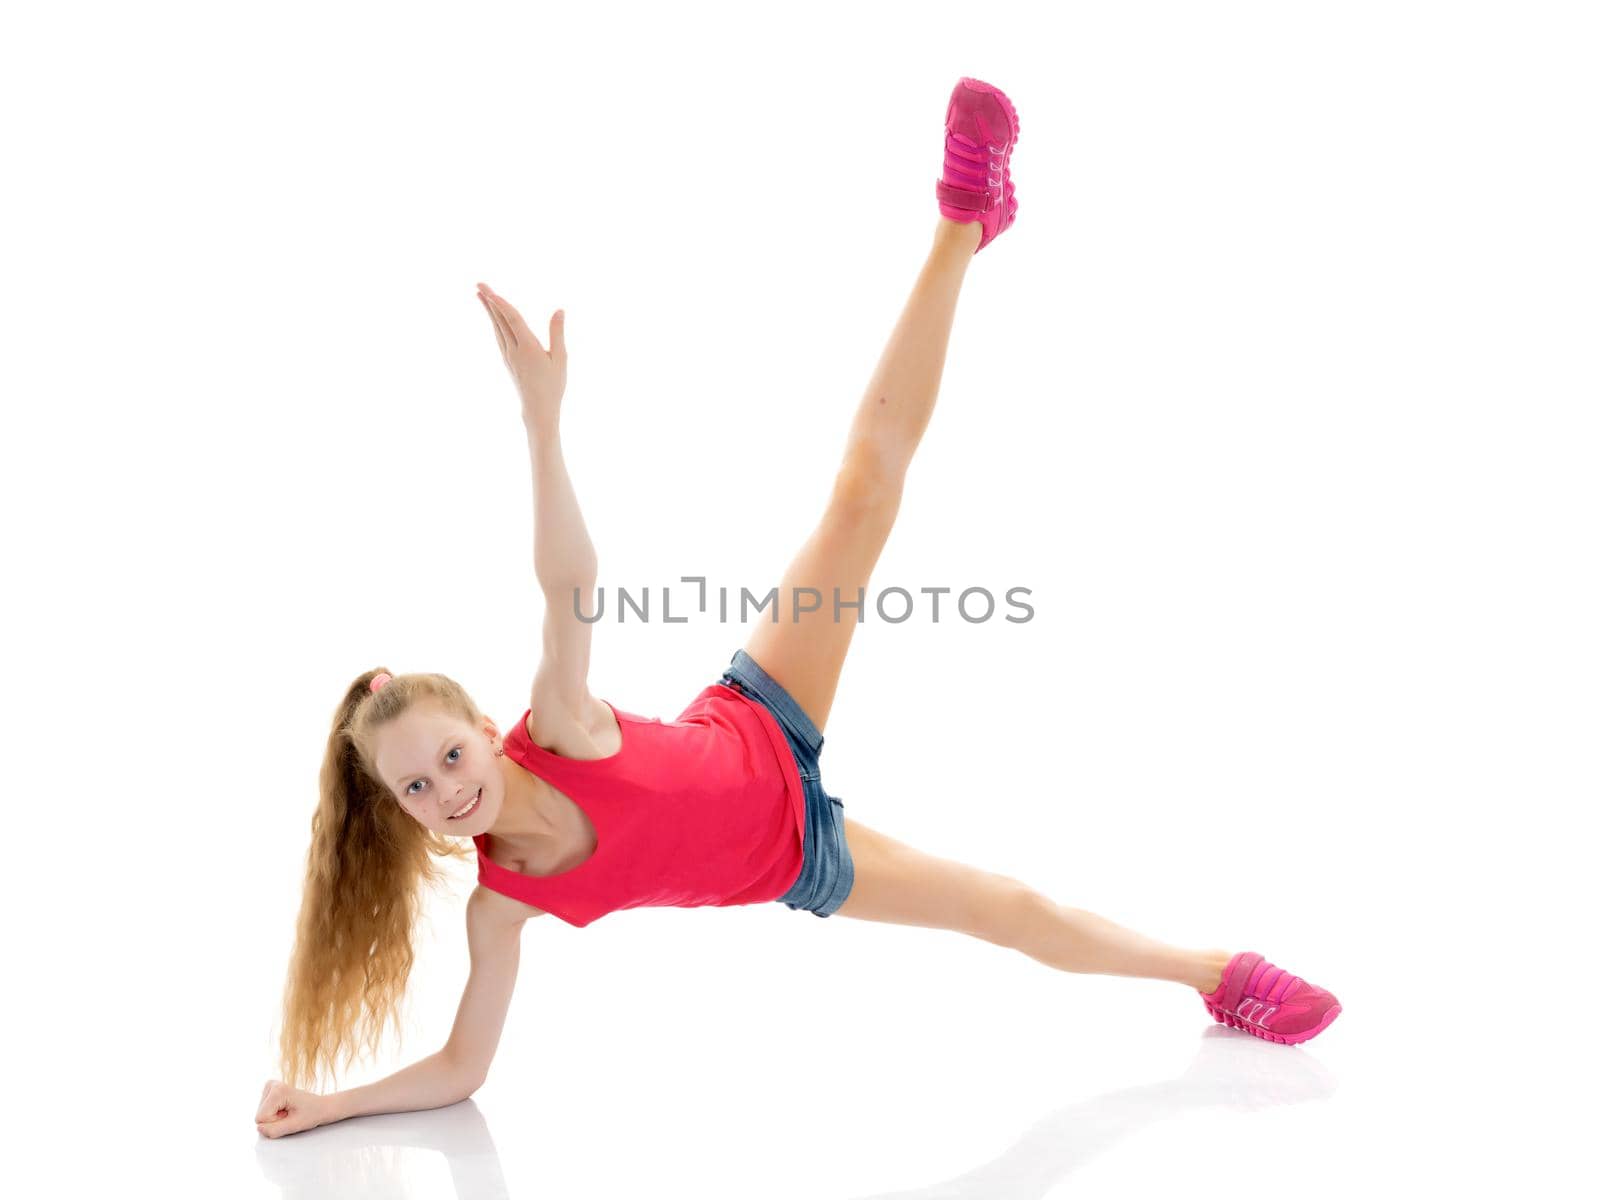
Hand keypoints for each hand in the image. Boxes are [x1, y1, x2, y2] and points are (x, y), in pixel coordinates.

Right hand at [255, 1079, 329, 1138]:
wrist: (320, 1106)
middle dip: (274, 1119)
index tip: (289, 1115)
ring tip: (289, 1111)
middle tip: (290, 1114)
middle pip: (260, 1116)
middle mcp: (272, 1085)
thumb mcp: (295, 1125)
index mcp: (277, 1090)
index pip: (261, 1118)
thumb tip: (259, 1128)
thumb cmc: (311, 1113)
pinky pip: (263, 1112)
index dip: (275, 1122)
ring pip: (261, 1115)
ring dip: (275, 1117)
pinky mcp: (269, 1091)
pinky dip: (274, 1114)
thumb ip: (275, 1130)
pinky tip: (285, 1109)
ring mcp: (270, 1087)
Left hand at [477, 282, 566, 431]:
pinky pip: (499, 336)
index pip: (512, 320)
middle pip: (499, 321)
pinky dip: (495, 323)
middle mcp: (514, 350)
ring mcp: (508, 356)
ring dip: (489, 310)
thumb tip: (559, 310)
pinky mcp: (507, 360)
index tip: (490, 291)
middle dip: (489, 301)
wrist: (538, 409)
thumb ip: (557, 333)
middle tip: (479, 284)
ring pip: (497, 328)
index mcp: (528, 348)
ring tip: (481, 295)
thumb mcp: (560, 359)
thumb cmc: (553, 385)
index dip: (501, 304)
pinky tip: (493, 318)